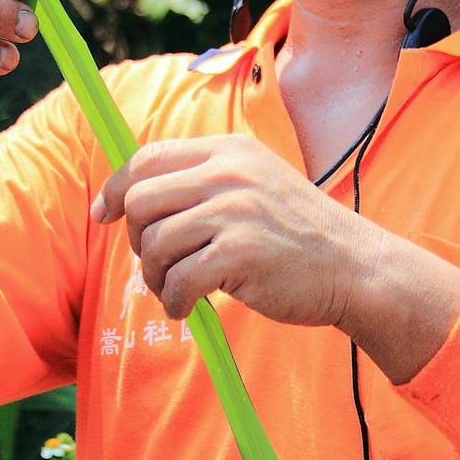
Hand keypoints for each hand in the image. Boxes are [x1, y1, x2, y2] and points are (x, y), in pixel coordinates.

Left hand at [90, 134, 459, 381]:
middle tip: (156, 265)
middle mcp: (229, 173)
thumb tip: (133, 196)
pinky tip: (188, 309)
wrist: (356, 267)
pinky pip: (177, 280)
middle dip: (135, 239)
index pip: (148, 157)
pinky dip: (174, 301)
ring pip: (154, 243)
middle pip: (141, 199)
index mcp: (229, 150)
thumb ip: (204, 182)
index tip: (103, 214)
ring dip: (155, 278)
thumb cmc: (298, 235)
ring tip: (176, 292)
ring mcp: (235, 211)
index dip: (116, 187)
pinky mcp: (240, 253)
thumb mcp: (255, 185)